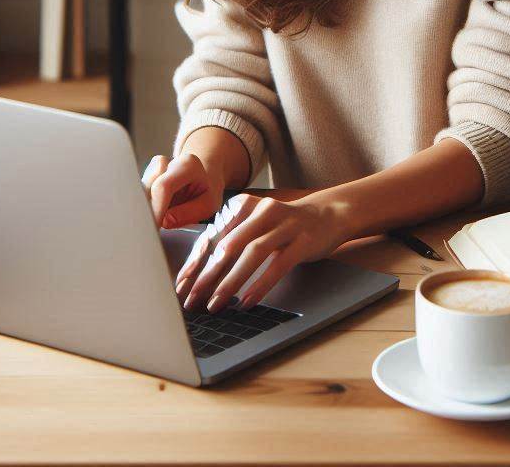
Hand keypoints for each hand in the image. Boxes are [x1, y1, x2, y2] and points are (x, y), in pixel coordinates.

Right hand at [141, 151, 224, 229]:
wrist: (203, 179)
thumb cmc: (207, 192)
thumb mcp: (208, 205)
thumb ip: (189, 213)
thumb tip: (164, 221)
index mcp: (187, 165)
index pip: (164, 187)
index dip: (156, 208)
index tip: (154, 227)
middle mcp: (166, 162)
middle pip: (147, 190)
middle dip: (149, 212)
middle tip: (154, 231)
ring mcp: (152, 169)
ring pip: (139, 194)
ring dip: (147, 211)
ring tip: (163, 219)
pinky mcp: (144, 176)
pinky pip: (138, 196)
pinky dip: (145, 208)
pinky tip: (156, 213)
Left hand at [174, 192, 348, 312]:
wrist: (328, 214)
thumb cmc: (283, 226)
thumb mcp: (255, 225)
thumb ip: (231, 240)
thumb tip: (199, 271)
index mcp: (245, 205)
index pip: (215, 235)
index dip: (197, 261)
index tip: (181, 285)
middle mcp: (263, 211)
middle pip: (230, 244)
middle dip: (208, 274)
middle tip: (192, 299)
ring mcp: (285, 224)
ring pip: (253, 252)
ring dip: (231, 281)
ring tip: (216, 303)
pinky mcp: (303, 240)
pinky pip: (279, 264)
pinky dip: (261, 284)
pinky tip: (247, 301)